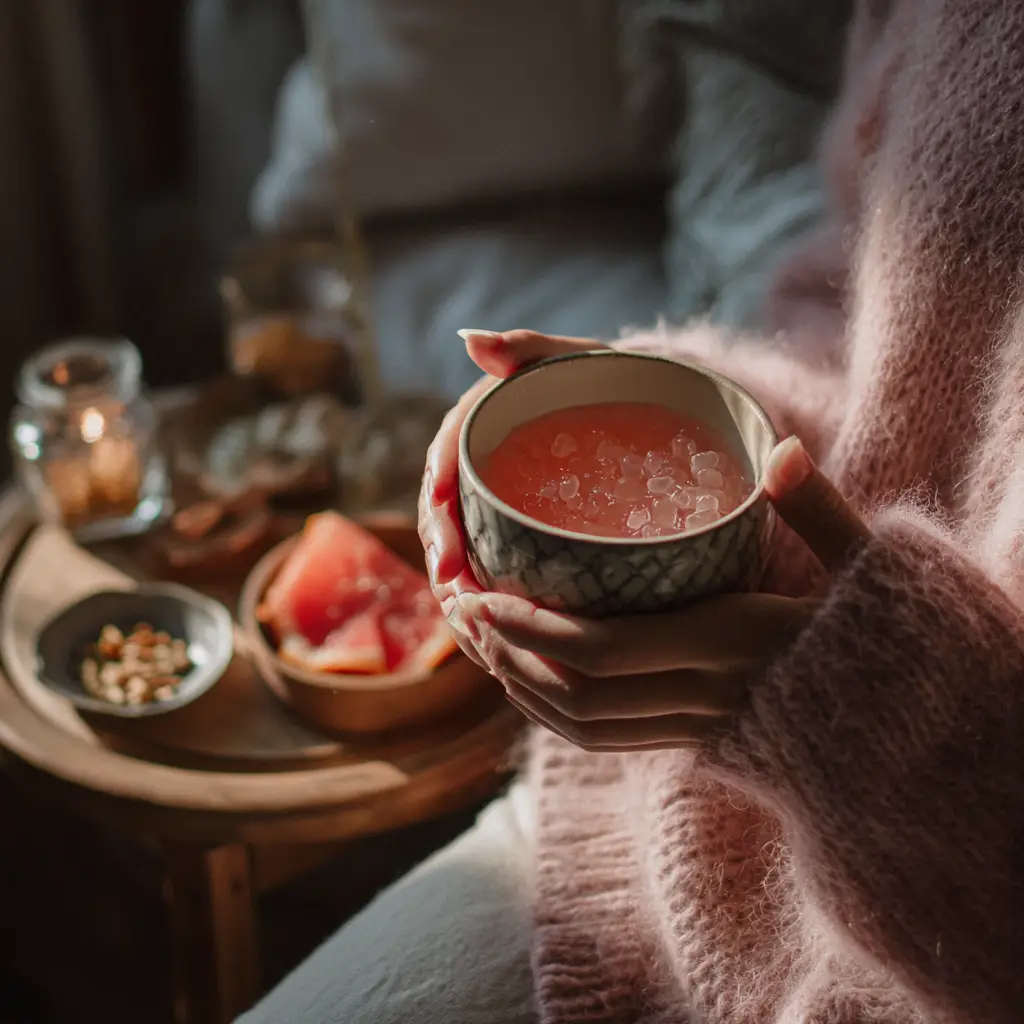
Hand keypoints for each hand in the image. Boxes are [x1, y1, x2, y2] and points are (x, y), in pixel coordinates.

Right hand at [418, 330, 606, 666]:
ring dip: (464, 591)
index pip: (448, 459)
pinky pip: (498, 574)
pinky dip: (495, 606)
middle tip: (456, 592)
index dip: (438, 496)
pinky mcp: (523, 539)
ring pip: (467, 552)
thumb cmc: (614, 381)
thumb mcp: (579, 360)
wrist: (654, 412)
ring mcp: (502, 507)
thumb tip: (471, 341)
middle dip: (444, 557)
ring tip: (474, 626)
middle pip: (447, 517)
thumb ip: (531, 348)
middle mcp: (486, 470)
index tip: (443, 529)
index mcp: (485, 425)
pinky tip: (506, 637)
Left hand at [455, 436, 871, 750]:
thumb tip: (785, 448)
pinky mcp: (691, 740)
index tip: (480, 593)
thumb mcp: (861, 564)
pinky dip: (552, 713)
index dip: (534, 627)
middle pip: (578, 692)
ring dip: (518, 687)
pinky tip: (524, 678)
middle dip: (507, 654)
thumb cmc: (874, 632)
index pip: (606, 649)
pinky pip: (604, 741)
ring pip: (582, 726)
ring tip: (476, 642)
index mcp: (729, 644)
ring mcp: (694, 727)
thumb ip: (819, 509)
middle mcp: (703, 697)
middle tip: (460, 609)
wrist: (893, 719)